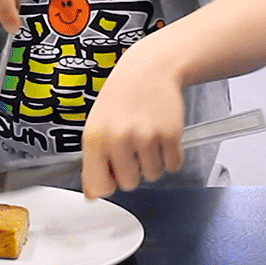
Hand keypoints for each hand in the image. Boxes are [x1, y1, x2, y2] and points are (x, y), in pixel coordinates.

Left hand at [80, 42, 185, 199]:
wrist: (148, 69)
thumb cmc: (120, 97)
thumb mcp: (96, 126)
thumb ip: (93, 162)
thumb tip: (92, 196)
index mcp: (95, 138)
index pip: (100, 186)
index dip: (108, 183)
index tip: (112, 173)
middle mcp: (119, 138)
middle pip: (129, 184)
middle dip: (133, 170)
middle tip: (132, 147)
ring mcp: (146, 137)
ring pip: (152, 175)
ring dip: (152, 161)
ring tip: (147, 136)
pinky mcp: (170, 134)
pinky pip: (173, 165)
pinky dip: (170, 155)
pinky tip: (161, 134)